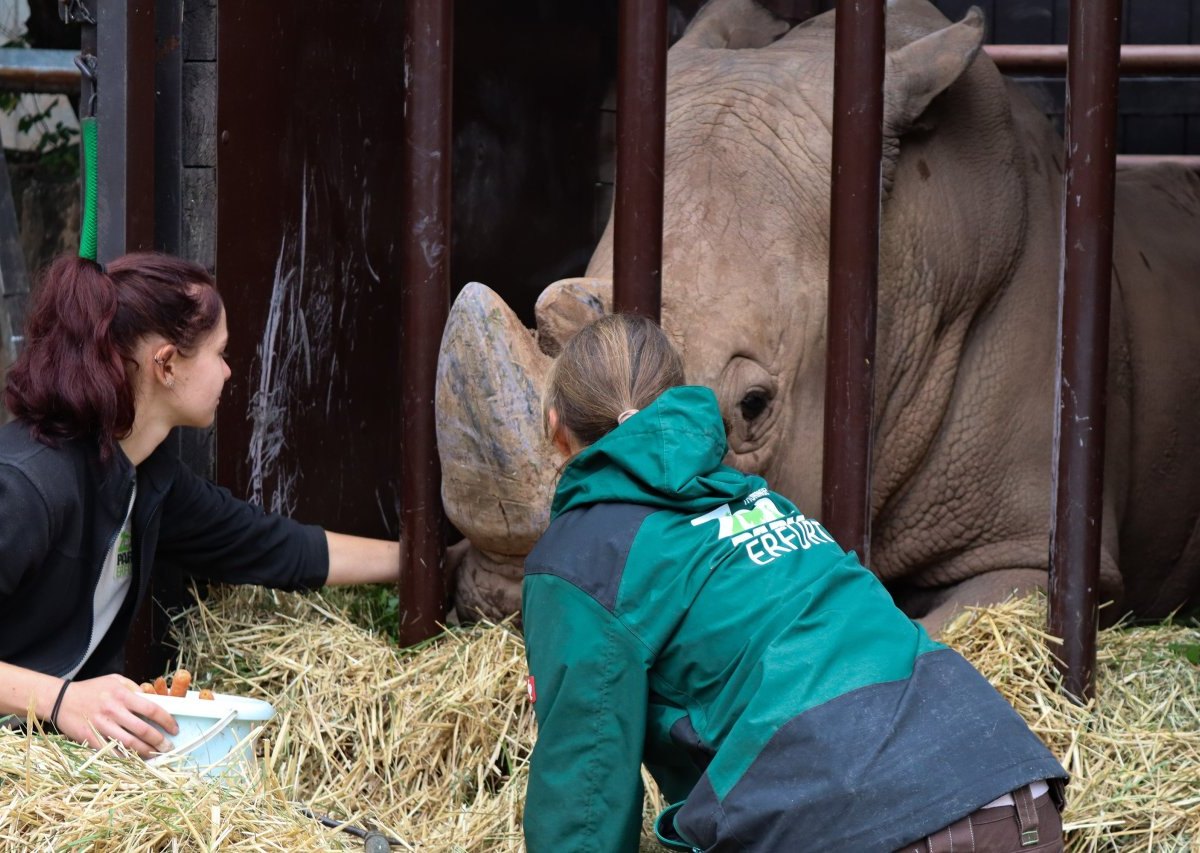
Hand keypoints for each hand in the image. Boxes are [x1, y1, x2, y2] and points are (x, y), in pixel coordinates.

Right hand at [53, 674, 179, 757]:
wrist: (60, 699)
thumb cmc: (91, 689)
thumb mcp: (115, 680)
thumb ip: (134, 689)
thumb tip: (153, 699)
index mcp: (123, 695)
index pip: (152, 709)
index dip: (167, 721)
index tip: (174, 729)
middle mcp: (114, 711)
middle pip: (143, 730)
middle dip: (158, 741)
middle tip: (168, 747)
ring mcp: (101, 726)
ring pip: (129, 744)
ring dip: (144, 752)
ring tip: (155, 755)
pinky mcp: (89, 738)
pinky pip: (110, 751)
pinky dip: (124, 758)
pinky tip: (134, 760)